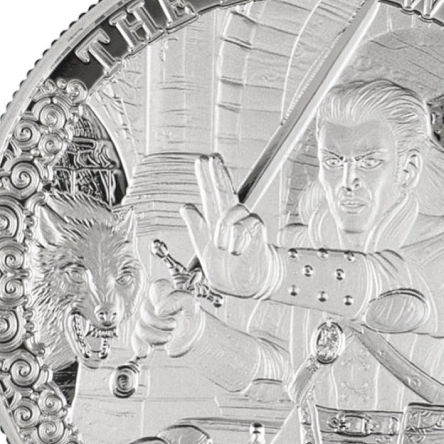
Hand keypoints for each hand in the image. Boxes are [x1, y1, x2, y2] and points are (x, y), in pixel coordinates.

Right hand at [132, 279, 202, 357]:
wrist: (194, 334)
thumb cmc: (192, 316)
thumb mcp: (193, 306)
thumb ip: (182, 300)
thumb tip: (160, 310)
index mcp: (165, 294)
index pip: (157, 288)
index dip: (159, 298)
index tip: (163, 310)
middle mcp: (153, 306)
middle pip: (145, 310)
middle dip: (159, 321)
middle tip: (173, 325)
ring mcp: (148, 321)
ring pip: (140, 326)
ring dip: (153, 335)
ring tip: (169, 338)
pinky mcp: (146, 336)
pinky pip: (136, 340)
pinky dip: (140, 346)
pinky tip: (146, 351)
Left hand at [181, 154, 274, 298]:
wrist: (245, 286)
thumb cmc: (226, 268)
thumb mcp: (203, 248)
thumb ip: (195, 227)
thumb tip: (186, 207)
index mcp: (216, 220)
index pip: (210, 193)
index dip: (206, 177)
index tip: (202, 160)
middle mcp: (231, 219)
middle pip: (225, 190)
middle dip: (218, 173)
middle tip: (213, 157)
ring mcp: (245, 224)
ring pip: (234, 209)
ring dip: (223, 227)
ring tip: (221, 245)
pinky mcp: (257, 234)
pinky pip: (248, 225)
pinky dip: (238, 238)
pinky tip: (236, 249)